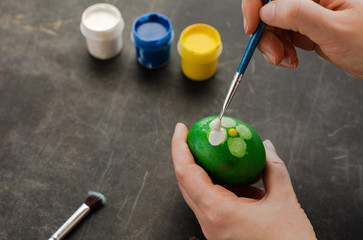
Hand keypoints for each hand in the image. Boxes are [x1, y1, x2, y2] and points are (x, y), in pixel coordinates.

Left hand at [171, 123, 315, 239]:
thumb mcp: (284, 200)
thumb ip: (273, 168)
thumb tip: (266, 147)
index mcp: (218, 211)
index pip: (186, 172)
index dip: (180, 147)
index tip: (181, 128)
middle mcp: (209, 221)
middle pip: (185, 181)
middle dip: (188, 155)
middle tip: (197, 136)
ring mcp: (212, 228)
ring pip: (197, 192)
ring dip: (206, 171)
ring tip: (224, 157)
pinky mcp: (219, 232)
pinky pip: (211, 203)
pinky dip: (220, 186)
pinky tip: (241, 181)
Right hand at [242, 0, 362, 78]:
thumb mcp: (334, 30)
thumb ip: (299, 15)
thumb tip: (267, 11)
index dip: (255, 5)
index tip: (252, 27)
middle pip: (268, 9)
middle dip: (265, 34)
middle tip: (275, 54)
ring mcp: (306, 14)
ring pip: (271, 25)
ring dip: (273, 46)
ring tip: (287, 60)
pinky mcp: (305, 28)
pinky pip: (281, 37)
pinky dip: (280, 51)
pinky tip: (291, 59)